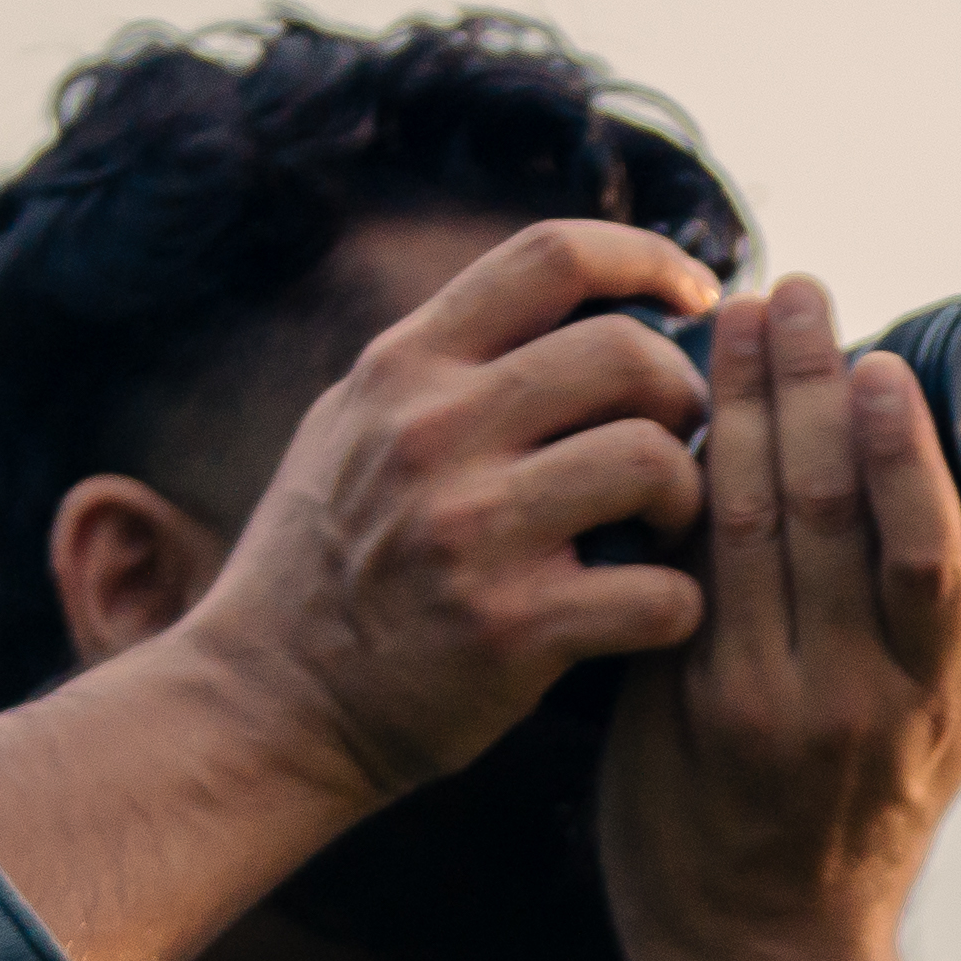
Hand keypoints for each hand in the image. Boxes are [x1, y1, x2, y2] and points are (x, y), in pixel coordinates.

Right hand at [173, 220, 721, 811]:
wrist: (264, 705)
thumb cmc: (323, 565)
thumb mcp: (351, 427)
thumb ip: (444, 365)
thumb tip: (564, 301)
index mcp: (404, 369)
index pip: (551, 255)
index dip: (648, 257)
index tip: (697, 296)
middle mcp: (433, 433)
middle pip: (625, 353)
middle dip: (683, 392)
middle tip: (681, 440)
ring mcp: (470, 531)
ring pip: (653, 462)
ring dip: (690, 497)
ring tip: (665, 529)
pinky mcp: (508, 629)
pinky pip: (658, 594)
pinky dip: (679, 604)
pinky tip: (650, 611)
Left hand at [602, 272, 960, 960]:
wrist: (760, 958)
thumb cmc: (861, 838)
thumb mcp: (950, 744)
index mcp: (933, 693)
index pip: (924, 547)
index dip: (900, 445)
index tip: (876, 355)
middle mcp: (852, 697)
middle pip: (826, 510)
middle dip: (806, 384)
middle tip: (789, 293)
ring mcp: (756, 703)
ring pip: (745, 526)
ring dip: (735, 410)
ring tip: (729, 324)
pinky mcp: (676, 709)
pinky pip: (680, 572)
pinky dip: (678, 488)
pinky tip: (675, 420)